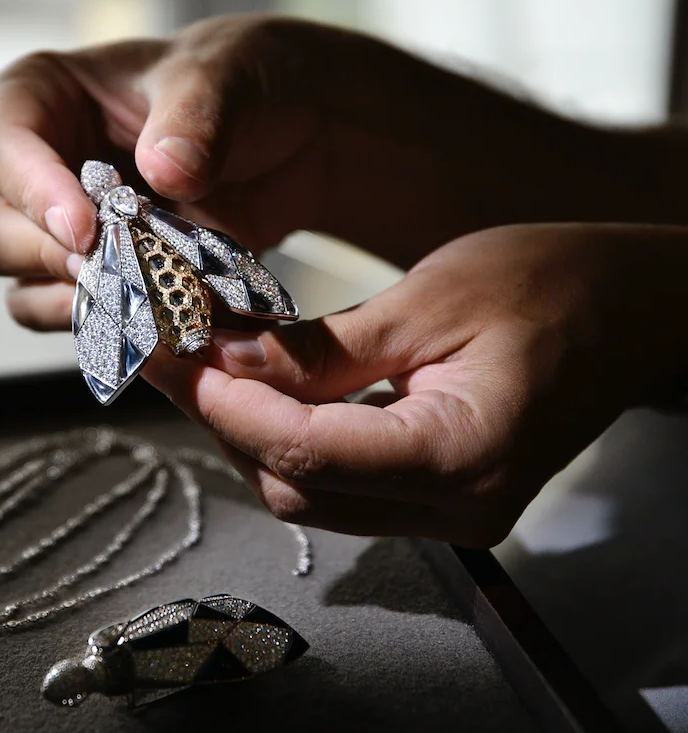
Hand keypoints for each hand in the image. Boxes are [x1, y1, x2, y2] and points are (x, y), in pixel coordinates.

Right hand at [0, 14, 673, 333]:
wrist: (294, 137)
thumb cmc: (254, 85)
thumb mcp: (230, 77)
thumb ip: (197, 115)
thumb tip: (164, 169)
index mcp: (50, 99)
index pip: (5, 142)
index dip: (32, 188)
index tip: (84, 230)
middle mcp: (45, 169)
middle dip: (52, 260)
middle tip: (119, 276)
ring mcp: (72, 232)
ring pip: (29, 286)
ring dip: (82, 305)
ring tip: (149, 304)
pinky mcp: (109, 279)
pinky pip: (81, 319)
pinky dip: (117, 331)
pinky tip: (170, 324)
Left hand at [141, 223, 687, 546]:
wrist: (631, 311)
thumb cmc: (553, 286)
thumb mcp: (431, 300)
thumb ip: (325, 349)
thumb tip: (230, 366)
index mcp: (462, 456)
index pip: (306, 453)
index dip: (226, 407)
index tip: (169, 357)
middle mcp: (455, 508)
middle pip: (296, 486)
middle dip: (222, 420)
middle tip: (167, 355)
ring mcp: (448, 512)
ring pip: (307, 493)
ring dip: (245, 432)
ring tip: (195, 368)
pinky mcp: (436, 496)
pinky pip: (337, 484)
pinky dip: (285, 439)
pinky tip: (252, 392)